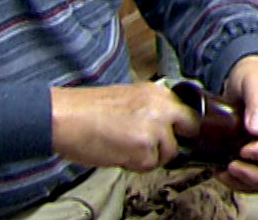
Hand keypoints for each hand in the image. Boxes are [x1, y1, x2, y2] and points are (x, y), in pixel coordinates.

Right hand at [51, 81, 198, 171]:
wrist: (66, 117)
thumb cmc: (88, 110)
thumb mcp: (130, 97)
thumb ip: (152, 108)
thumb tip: (165, 125)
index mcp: (158, 91)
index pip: (188, 109)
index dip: (181, 125)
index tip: (174, 133)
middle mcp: (162, 106)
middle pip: (191, 127)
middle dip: (176, 139)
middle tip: (155, 145)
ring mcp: (155, 127)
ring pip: (169, 151)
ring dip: (152, 156)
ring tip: (127, 148)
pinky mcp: (144, 147)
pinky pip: (150, 164)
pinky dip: (136, 165)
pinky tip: (119, 154)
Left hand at [218, 55, 257, 192]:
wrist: (245, 78)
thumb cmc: (255, 76)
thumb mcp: (256, 82)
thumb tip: (256, 128)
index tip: (245, 149)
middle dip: (256, 174)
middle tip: (232, 165)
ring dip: (247, 181)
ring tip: (226, 170)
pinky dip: (241, 182)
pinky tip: (225, 171)